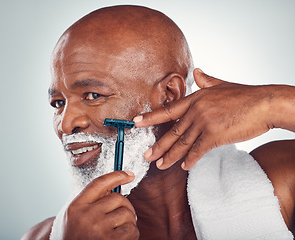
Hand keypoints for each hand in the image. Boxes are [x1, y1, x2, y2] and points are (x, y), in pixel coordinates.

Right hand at [63, 171, 138, 239]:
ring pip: (127, 214)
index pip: (99, 183)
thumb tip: (114, 183)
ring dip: (129, 220)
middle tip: (123, 212)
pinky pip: (132, 230)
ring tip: (120, 227)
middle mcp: (86, 216)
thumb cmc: (71, 234)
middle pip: (117, 198)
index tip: (128, 174)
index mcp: (76, 206)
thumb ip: (88, 199)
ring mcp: (98, 231)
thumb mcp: (71, 214)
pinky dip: (132, 232)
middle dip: (125, 204)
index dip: (116, 175)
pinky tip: (122, 237)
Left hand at [134, 68, 284, 169]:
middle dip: (158, 145)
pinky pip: (197, 150)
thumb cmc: (247, 96)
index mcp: (196, 98)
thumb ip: (207, 81)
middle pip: (172, 131)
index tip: (136, 121)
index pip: (168, 110)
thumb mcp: (222, 85)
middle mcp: (196, 110)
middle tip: (147, 155)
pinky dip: (190, 160)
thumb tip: (198, 71)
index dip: (150, 117)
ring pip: (182, 143)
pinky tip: (184, 167)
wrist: (265, 103)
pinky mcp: (214, 134)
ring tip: (160, 165)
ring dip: (170, 156)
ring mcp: (204, 122)